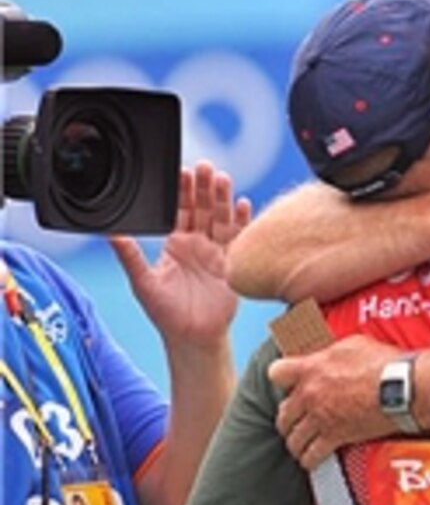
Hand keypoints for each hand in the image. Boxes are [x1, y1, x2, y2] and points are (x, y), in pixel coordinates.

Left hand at [110, 161, 251, 346]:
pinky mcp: (235, 262)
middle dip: (203, 187)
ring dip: (222, 198)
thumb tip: (109, 233)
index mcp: (175, 244)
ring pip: (221, 218)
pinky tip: (244, 204)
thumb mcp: (143, 282)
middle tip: (204, 167)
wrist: (194, 337)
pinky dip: (243, 221)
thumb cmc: (166, 314)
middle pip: (202, 208)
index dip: (180, 192)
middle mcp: (197, 244)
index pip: (177, 211)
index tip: (180, 172)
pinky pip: (240, 238)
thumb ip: (130, 255)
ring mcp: (217, 251)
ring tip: (222, 178)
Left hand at [270, 334, 401, 469]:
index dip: (282, 378)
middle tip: (297, 420)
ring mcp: (320, 418)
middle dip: (289, 418)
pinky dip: (309, 459)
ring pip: (293, 438)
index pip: (276, 373)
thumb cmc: (382, 364)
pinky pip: (311, 456)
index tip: (290, 383)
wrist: (400, 388)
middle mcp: (310, 395)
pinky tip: (312, 459)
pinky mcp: (334, 437)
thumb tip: (327, 355)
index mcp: (311, 369)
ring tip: (302, 443)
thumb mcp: (353, 345)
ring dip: (296, 441)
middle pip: (283, 413)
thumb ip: (332, 353)